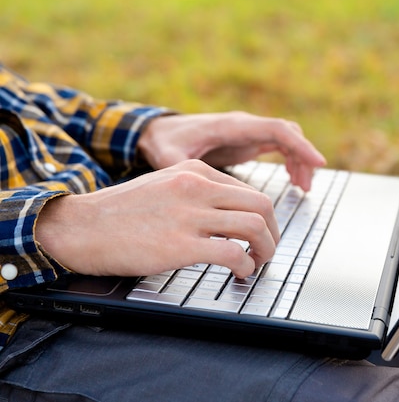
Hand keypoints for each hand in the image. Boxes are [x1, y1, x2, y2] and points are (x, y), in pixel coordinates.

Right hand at [36, 160, 278, 278]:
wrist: (79, 226)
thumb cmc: (119, 212)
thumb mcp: (163, 185)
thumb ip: (196, 193)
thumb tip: (227, 214)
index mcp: (194, 170)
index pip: (249, 190)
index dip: (264, 217)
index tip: (262, 234)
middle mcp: (196, 186)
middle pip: (262, 205)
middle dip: (274, 232)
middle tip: (267, 250)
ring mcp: (189, 215)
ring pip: (255, 226)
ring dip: (266, 249)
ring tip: (256, 263)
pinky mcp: (180, 245)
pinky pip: (232, 253)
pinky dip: (245, 265)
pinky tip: (240, 272)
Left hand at [137, 112, 325, 190]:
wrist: (159, 132)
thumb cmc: (165, 142)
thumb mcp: (170, 157)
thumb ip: (183, 169)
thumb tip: (195, 188)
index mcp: (232, 126)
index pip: (276, 130)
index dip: (300, 146)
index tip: (317, 163)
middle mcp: (245, 125)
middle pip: (288, 133)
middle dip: (303, 156)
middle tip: (307, 186)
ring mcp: (248, 133)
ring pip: (287, 139)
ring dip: (300, 160)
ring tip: (303, 188)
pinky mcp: (247, 142)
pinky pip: (280, 146)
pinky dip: (291, 161)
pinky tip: (293, 180)